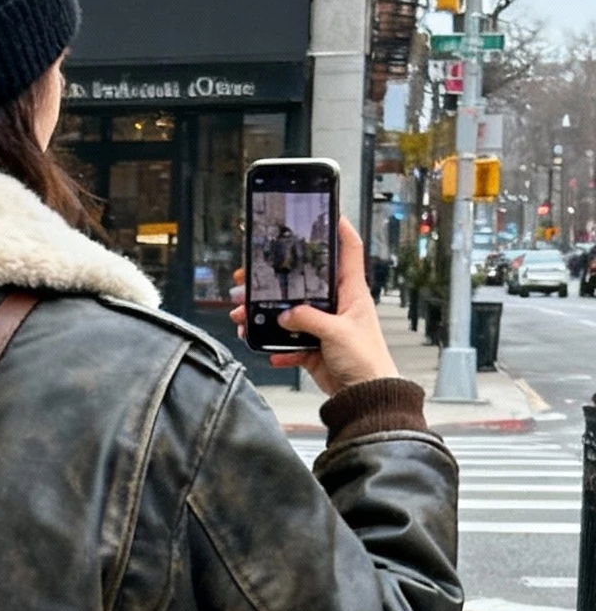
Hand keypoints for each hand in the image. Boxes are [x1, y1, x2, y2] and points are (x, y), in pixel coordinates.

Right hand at [230, 216, 397, 398]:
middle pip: (305, 283)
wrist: (366, 398)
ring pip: (290, 314)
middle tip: (252, 277)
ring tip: (244, 315)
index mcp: (351, 292)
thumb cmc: (366, 361)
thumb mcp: (337, 333)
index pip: (348, 250)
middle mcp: (338, 306)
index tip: (325, 212)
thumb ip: (308, 319)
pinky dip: (276, 347)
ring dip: (266, 315)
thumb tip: (285, 314)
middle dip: (278, 279)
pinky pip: (290, 344)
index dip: (339, 229)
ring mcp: (325, 328)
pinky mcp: (315, 351)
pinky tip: (265, 346)